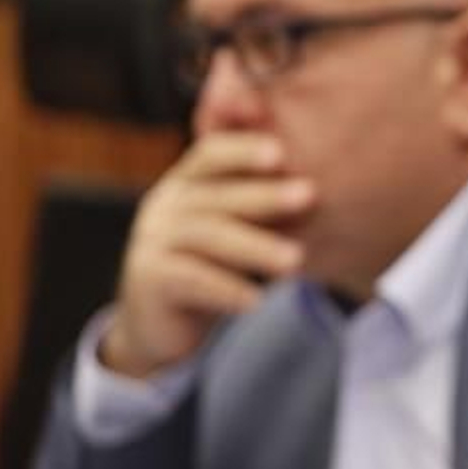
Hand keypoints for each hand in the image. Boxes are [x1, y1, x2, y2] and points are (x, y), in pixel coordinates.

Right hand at [105, 131, 313, 376]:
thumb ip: (263, 201)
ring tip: (296, 260)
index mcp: (188, 181)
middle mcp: (167, 204)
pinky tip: (257, 300)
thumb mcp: (236, 226)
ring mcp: (152, 240)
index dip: (243, 150)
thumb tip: (318, 186)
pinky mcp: (149, 279)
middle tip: (310, 195)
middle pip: (218, 196)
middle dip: (266, 195)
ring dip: (256, 247)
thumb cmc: (213, 261)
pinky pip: (191, 280)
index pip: (212, 154)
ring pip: (208, 237)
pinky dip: (227, 289)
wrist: (162, 318)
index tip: (283, 153)